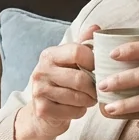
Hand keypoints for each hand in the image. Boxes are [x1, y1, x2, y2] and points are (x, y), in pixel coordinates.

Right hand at [14, 23, 100, 139]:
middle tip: (98, 90)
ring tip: (89, 99)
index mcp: (50, 54)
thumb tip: (96, 27)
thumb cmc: (62, 82)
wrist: (43, 110)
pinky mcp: (42, 109)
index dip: (94, 61)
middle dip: (94, 88)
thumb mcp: (71, 61)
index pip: (78, 52)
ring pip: (78, 97)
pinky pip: (73, 111)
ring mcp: (39, 90)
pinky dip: (80, 112)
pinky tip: (77, 108)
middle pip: (80, 79)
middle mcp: (41, 70)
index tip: (100, 69)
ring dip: (89, 101)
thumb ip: (83, 44)